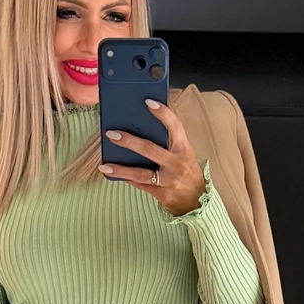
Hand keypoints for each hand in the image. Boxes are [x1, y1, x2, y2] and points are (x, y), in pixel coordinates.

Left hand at [99, 98, 206, 217]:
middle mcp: (177, 164)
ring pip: (141, 173)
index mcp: (184, 149)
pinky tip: (114, 175)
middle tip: (111, 134)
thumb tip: (140, 130)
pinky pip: (141, 185)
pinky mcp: (163, 194)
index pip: (175, 127)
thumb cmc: (188, 173)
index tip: (148, 102)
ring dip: (121, 169)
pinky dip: (127, 179)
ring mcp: (170, 180)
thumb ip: (168, 144)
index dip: (163, 113)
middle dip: (129, 141)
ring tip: (105, 166)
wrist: (199, 201)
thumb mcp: (184, 155)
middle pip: (150, 149)